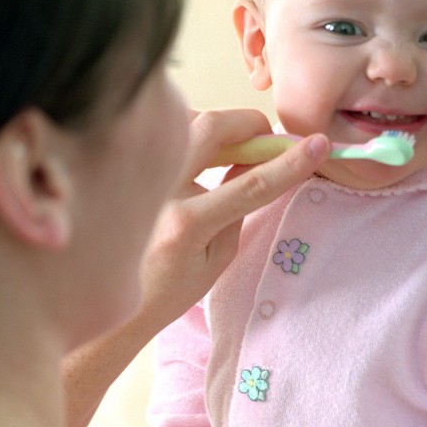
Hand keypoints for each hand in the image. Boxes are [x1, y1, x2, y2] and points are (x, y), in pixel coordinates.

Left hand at [64, 109, 329, 426]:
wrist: (107, 305)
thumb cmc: (166, 290)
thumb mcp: (215, 259)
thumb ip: (237, 207)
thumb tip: (255, 163)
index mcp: (186, 225)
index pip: (250, 184)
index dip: (290, 163)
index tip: (319, 146)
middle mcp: (158, 193)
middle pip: (213, 128)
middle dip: (249, 124)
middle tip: (266, 139)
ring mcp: (136, 177)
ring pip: (184, 121)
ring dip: (216, 127)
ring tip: (229, 151)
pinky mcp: (122, 168)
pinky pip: (162, 134)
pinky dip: (186, 134)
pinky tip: (194, 156)